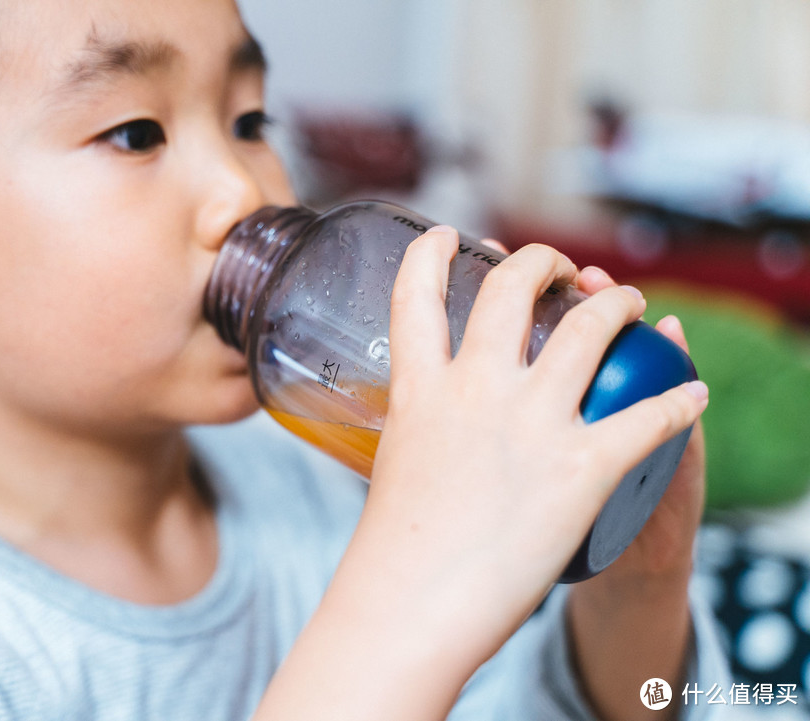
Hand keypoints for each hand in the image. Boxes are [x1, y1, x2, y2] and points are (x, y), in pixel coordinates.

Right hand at [253, 230, 707, 720]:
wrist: (411, 606)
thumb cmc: (391, 553)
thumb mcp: (395, 470)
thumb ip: (420, 435)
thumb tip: (430, 433)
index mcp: (420, 389)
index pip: (417, 293)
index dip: (435, 252)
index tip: (453, 235)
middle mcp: (474, 388)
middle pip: (512, 287)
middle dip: (542, 260)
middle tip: (563, 267)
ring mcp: (530, 422)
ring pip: (592, 328)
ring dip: (621, 305)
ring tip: (632, 302)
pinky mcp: (582, 465)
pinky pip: (652, 416)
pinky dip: (681, 400)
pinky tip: (693, 396)